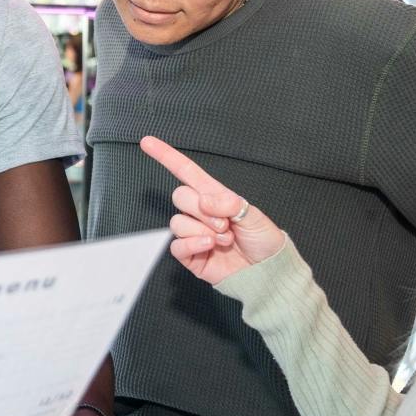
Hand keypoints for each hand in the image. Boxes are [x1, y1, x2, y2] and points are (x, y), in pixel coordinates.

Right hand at [140, 136, 285, 283]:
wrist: (268, 273)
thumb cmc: (264, 242)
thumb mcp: (254, 215)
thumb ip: (229, 203)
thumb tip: (204, 199)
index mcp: (215, 196)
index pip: (186, 171)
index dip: (166, 156)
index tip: (147, 142)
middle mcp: (201, 213)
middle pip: (180, 196)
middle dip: (202, 210)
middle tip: (225, 224)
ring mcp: (194, 234)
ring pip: (177, 221)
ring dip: (202, 230)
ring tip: (224, 239)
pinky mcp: (191, 255)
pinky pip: (176, 245)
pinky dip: (192, 244)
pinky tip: (209, 245)